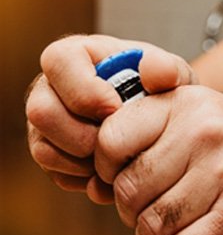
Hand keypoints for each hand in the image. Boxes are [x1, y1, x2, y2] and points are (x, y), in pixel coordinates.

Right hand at [25, 35, 196, 203]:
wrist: (152, 119)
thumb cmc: (157, 91)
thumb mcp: (169, 76)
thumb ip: (166, 69)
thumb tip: (154, 70)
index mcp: (76, 57)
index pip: (59, 61)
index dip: (85, 91)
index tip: (116, 110)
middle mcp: (53, 88)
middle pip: (41, 111)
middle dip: (83, 135)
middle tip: (117, 140)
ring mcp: (48, 122)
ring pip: (44, 149)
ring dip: (86, 160)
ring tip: (117, 156)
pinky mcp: (51, 150)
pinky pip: (55, 172)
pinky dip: (85, 177)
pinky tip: (110, 168)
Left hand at [94, 85, 222, 234]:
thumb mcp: (189, 113)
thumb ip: (142, 133)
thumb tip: (96, 183)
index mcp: (180, 104)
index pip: (112, 138)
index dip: (104, 164)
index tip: (115, 173)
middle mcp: (202, 133)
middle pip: (129, 188)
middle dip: (126, 206)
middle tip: (140, 203)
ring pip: (152, 224)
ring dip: (148, 232)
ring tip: (160, 221)